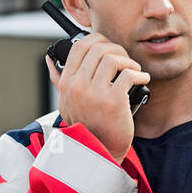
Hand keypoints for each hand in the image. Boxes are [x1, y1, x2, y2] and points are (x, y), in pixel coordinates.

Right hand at [45, 33, 149, 164]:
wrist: (98, 152)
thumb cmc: (87, 126)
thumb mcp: (67, 103)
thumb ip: (59, 80)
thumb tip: (49, 58)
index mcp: (67, 83)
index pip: (79, 46)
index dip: (99, 40)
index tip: (110, 48)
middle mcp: (77, 86)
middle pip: (99, 48)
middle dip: (117, 50)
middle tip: (126, 61)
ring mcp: (94, 94)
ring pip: (113, 58)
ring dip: (129, 61)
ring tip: (134, 70)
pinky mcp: (112, 102)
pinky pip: (129, 75)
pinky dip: (140, 74)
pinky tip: (142, 80)